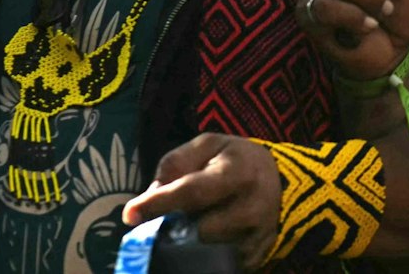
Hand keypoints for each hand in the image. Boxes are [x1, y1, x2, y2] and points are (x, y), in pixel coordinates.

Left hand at [124, 133, 281, 268]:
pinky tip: (204, 240)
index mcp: (238, 170)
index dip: (159, 204)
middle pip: (201, 231)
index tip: (131, 215)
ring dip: (190, 244)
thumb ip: (175, 165)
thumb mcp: (205, 146)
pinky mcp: (258, 255)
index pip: (192, 191)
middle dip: (176, 229)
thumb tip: (150, 199)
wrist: (276, 177)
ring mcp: (259, 235)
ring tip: (189, 228)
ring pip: (210, 252)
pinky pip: (222, 264)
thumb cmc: (231, 159)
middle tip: (167, 221)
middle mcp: (254, 205)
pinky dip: (204, 255)